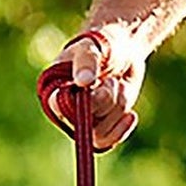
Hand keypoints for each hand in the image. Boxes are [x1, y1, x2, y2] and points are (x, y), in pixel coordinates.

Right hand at [49, 23, 146, 150]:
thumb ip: (87, 61)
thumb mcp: (94, 47)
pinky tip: (131, 114)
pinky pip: (109, 141)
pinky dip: (122, 128)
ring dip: (116, 109)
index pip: (58, 106)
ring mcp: (84, 119)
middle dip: (105, 99)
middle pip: (84, 121)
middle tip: (112, 80)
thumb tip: (83, 82)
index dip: (79, 102)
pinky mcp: (102, 126)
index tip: (95, 84)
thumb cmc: (103, 44)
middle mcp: (65, 108)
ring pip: (99, 133)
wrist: (123, 50)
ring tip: (118, 85)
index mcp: (54, 88)